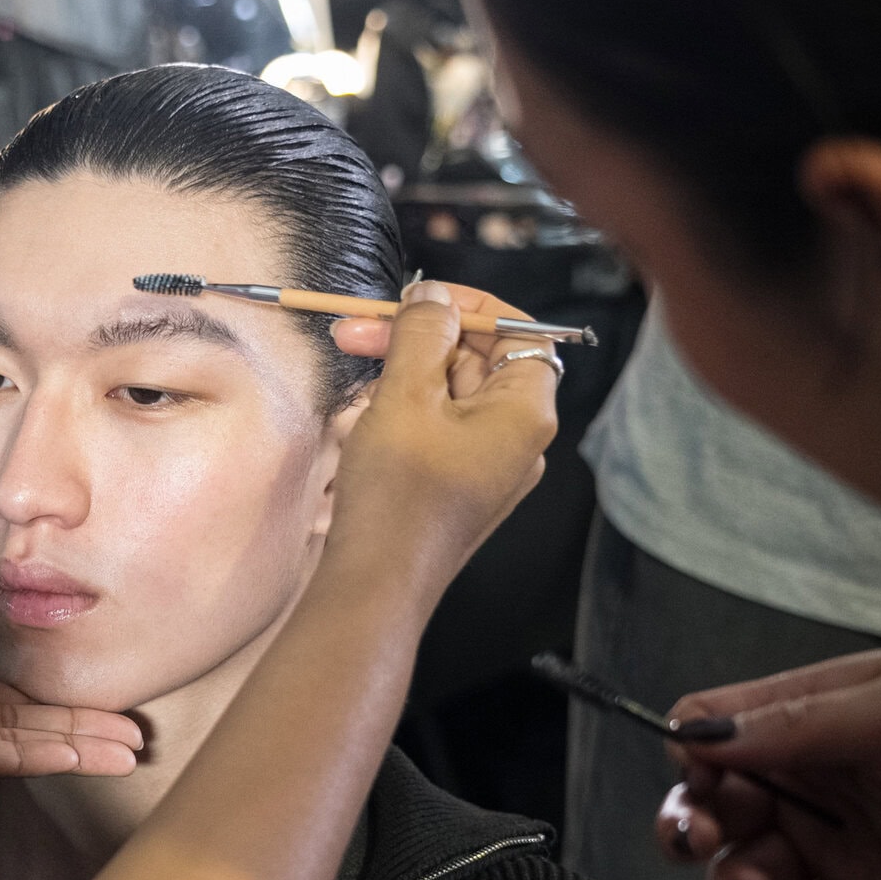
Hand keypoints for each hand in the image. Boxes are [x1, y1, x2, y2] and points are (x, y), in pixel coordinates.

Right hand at [325, 281, 559, 603]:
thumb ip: (421, 333)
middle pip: (479, 360)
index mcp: (526, 413)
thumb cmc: (398, 494)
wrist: (377, 583)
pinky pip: (440, 428)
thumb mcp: (405, 395)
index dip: (471, 306)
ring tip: (355, 378)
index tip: (418, 298)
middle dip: (418, 338)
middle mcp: (518, 439)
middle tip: (356, 329)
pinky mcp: (459, 486)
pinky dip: (404, 409)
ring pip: (452, 394)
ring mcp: (489, 466)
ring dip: (403, 373)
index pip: (519, 332)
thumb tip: (432, 295)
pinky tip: (365, 415)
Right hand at [656, 648, 880, 879]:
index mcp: (806, 717)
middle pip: (712, 805)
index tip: (703, 779)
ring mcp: (837, 841)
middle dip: (690, 825)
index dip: (691, 757)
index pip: (709, 732)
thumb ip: (795, 725)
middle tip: (699, 838)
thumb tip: (694, 733)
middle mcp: (810, 779)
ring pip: (745, 869)